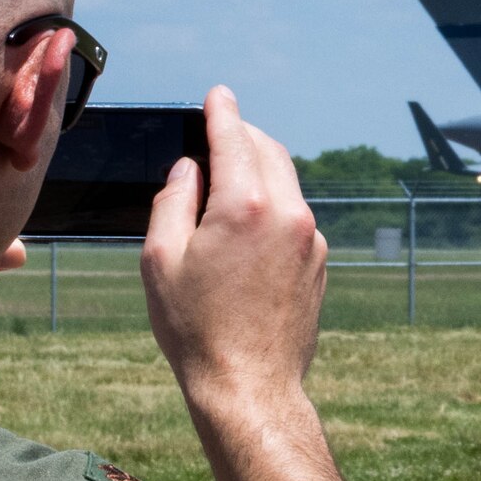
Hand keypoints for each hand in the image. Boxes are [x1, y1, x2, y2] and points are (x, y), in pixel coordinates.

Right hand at [140, 87, 421, 480]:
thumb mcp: (161, 260)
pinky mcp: (319, 261)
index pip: (234, 137)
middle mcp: (288, 214)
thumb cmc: (195, 328)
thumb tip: (189, 169)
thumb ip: (173, 201)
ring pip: (287, 183)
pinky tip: (249, 225)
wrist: (251, 386)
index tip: (217, 95)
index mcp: (245, 206)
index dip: (222, 111)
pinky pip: (296, 216)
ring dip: (260, 170)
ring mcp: (310, 238)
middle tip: (220, 130)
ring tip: (230, 178)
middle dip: (244, 134)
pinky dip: (274, 205)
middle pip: (268, 151)